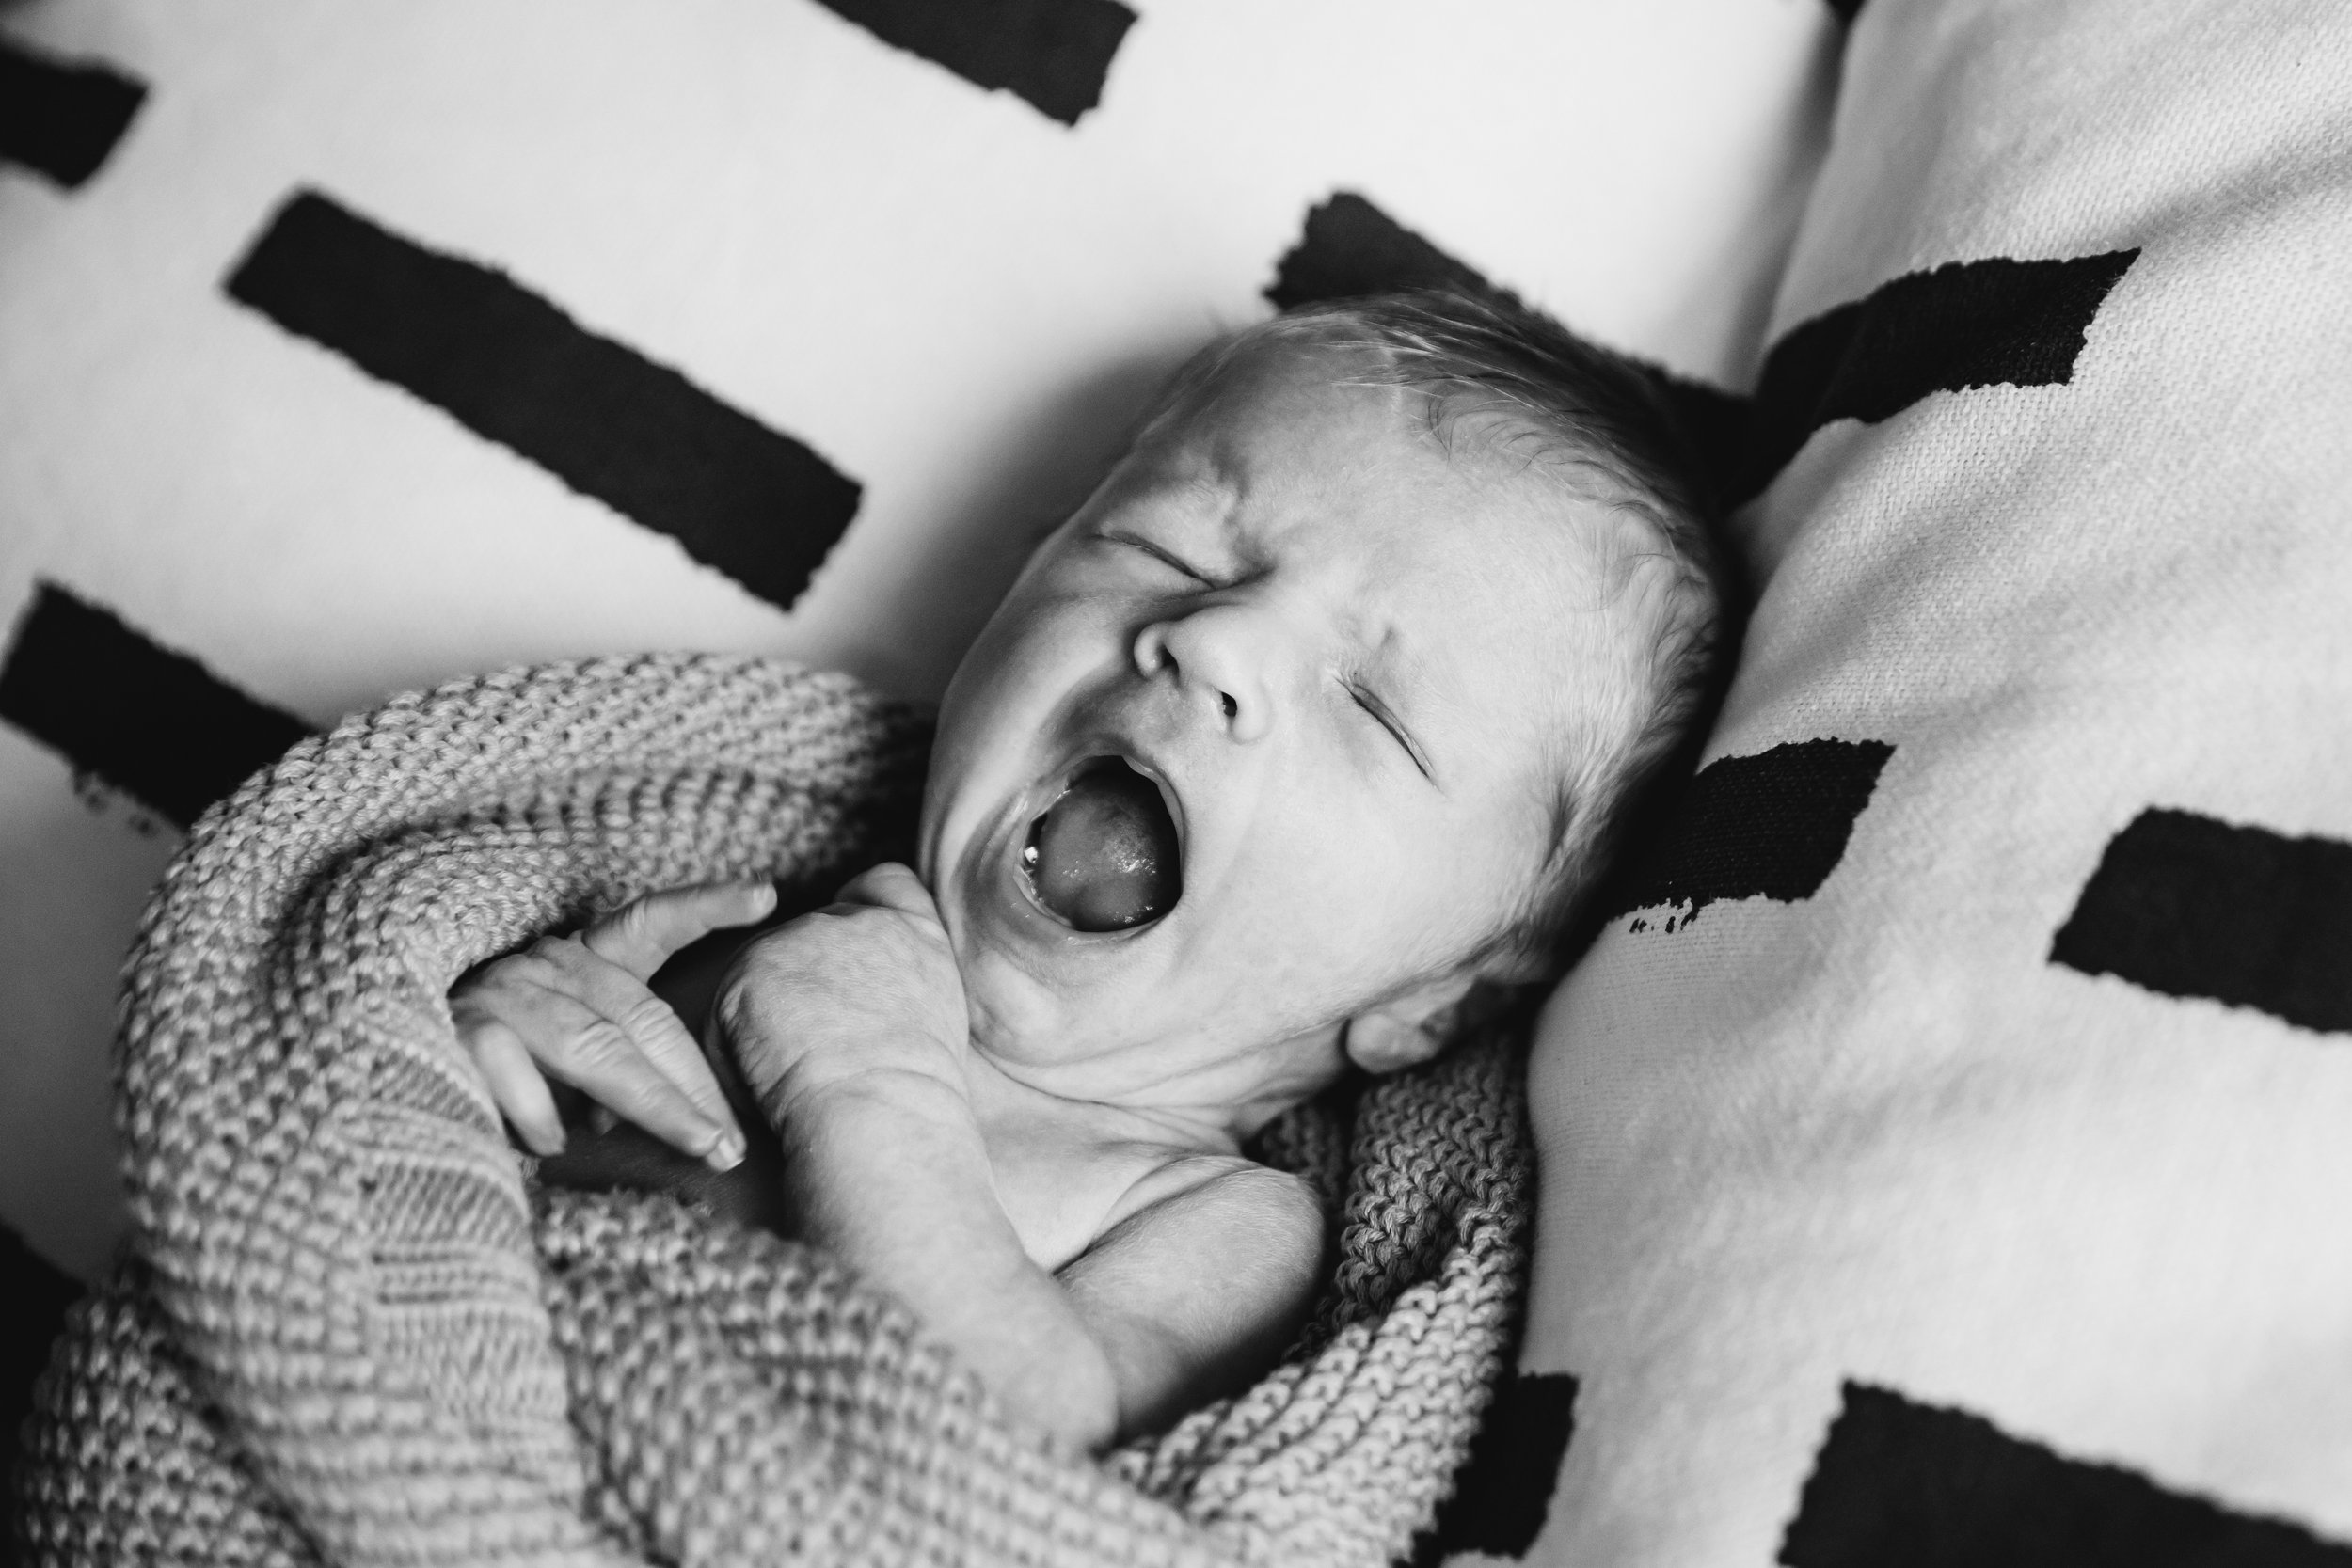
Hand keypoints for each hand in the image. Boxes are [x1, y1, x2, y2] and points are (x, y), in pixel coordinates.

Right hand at [450, 880, 776, 1168]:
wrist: (388, 1089)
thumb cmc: (497, 1081)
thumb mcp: (573, 1075)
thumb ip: (620, 1077)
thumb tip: (671, 1121)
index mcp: (579, 963)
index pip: (648, 923)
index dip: (705, 905)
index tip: (764, 897)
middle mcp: (542, 966)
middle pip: (639, 1016)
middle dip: (694, 1085)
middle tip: (732, 1144)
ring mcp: (498, 993)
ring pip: (592, 1044)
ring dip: (652, 1102)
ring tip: (699, 1147)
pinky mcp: (454, 1029)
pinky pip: (511, 1065)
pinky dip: (540, 1110)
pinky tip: (554, 1146)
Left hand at [713, 863, 970, 1126]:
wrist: (880, 1109)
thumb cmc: (916, 1090)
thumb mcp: (940, 1010)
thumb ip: (908, 974)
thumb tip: (877, 989)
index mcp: (912, 928)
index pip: (884, 885)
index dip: (862, 913)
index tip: (848, 963)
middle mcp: (853, 918)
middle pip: (810, 938)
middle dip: (801, 989)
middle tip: (820, 1053)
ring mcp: (798, 937)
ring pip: (761, 979)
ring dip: (766, 1028)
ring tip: (797, 1077)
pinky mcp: (750, 968)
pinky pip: (725, 1018)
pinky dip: (736, 1060)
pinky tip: (769, 1085)